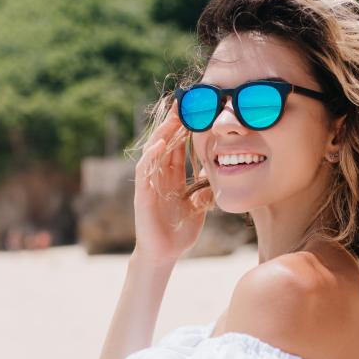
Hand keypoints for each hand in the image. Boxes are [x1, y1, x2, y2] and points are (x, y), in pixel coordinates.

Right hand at [133, 109, 211, 264]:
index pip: (177, 147)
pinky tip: (160, 145)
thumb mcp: (198, 206)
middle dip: (174, 124)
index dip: (184, 130)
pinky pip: (145, 172)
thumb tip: (215, 173)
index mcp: (173, 178)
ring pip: (154, 152)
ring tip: (174, 118)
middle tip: (185, 104)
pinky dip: (152, 157)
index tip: (195, 111)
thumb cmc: (179, 231)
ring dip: (163, 134)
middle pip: (166, 144)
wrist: (165, 254)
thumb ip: (203, 189)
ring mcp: (150, 184)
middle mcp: (160, 177)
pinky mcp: (143, 195)